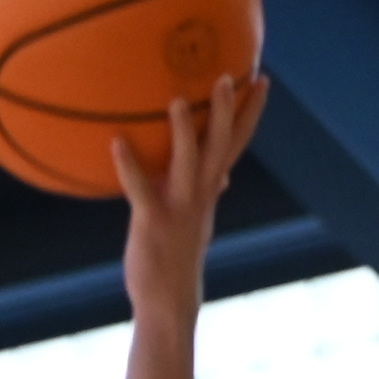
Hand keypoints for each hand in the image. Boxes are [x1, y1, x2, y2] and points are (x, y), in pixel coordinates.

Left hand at [112, 75, 266, 321]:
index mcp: (209, 190)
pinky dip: (129, 166)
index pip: (236, 144)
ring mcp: (179, 208)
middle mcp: (200, 195)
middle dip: (227, 111)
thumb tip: (225, 176)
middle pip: (220, 146)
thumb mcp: (198, 221)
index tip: (262, 80)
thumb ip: (209, 193)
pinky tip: (116, 142)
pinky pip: (140, 189)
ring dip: (183, 132)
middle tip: (227, 76)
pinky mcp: (153, 222)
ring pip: (187, 163)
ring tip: (177, 100)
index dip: (250, 113)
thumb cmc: (177, 258)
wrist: (168, 303)